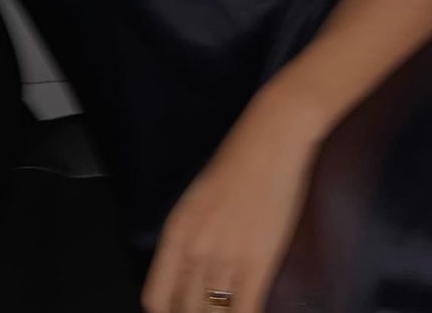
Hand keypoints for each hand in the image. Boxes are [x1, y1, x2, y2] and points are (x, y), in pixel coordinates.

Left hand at [140, 88, 324, 312]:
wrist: (274, 136)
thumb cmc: (239, 158)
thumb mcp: (199, 198)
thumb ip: (192, 236)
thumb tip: (193, 272)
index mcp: (176, 231)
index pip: (156, 298)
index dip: (169, 312)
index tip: (185, 308)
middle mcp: (194, 249)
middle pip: (185, 311)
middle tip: (214, 306)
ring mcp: (226, 257)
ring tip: (231, 306)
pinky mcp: (258, 262)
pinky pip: (244, 311)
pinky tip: (249, 309)